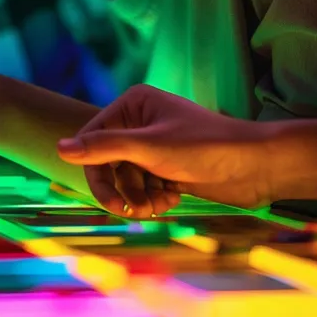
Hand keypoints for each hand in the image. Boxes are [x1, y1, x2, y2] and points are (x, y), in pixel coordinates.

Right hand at [55, 85, 275, 216]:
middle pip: (107, 163)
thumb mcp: (149, 147)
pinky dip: (154, 198)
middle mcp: (140, 122)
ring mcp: (154, 145)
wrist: (256, 166)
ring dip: (139, 197)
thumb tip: (59, 149)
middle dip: (122, 189)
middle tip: (132, 211)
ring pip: (126, 179)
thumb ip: (103, 148)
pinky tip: (172, 200)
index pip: (92, 141)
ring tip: (160, 206)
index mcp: (133, 105)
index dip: (96, 173)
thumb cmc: (206, 147)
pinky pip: (144, 186)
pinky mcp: (168, 166)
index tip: (111, 201)